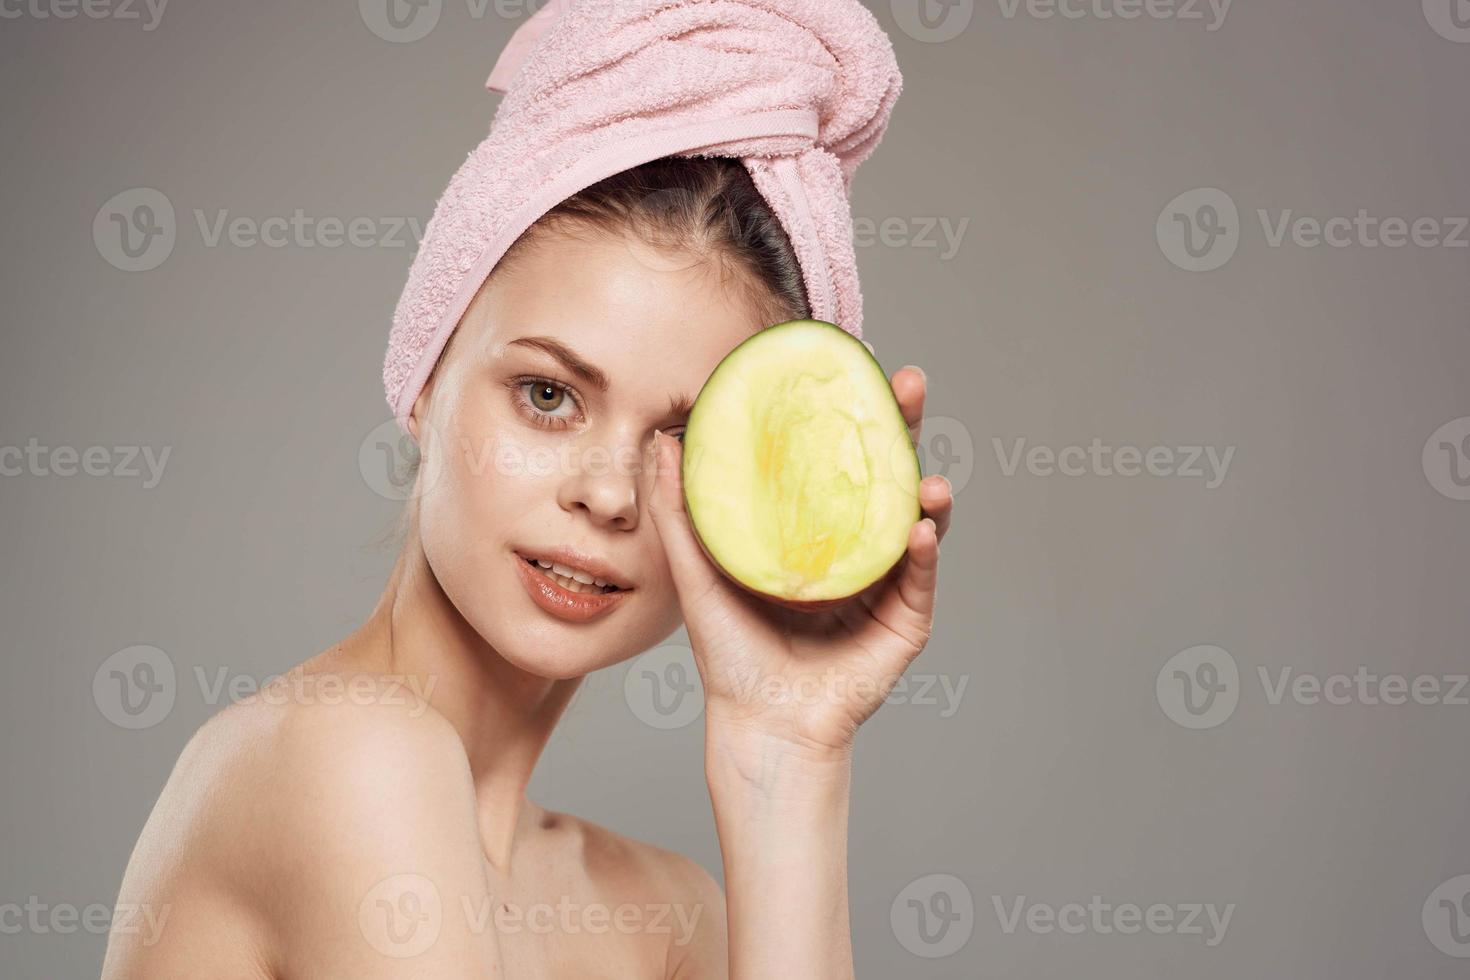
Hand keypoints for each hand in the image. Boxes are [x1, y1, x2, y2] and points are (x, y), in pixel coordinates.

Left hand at [647, 360, 953, 762]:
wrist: (758, 722)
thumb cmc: (731, 652)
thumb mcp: (700, 571)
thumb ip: (682, 510)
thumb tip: (665, 438)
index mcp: (817, 527)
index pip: (838, 455)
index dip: (850, 410)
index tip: (854, 363)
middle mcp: (857, 545)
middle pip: (887, 472)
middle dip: (903, 426)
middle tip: (909, 384)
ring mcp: (887, 580)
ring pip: (917, 520)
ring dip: (927, 491)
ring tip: (927, 475)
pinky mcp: (906, 621)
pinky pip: (919, 579)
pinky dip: (922, 553)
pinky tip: (918, 528)